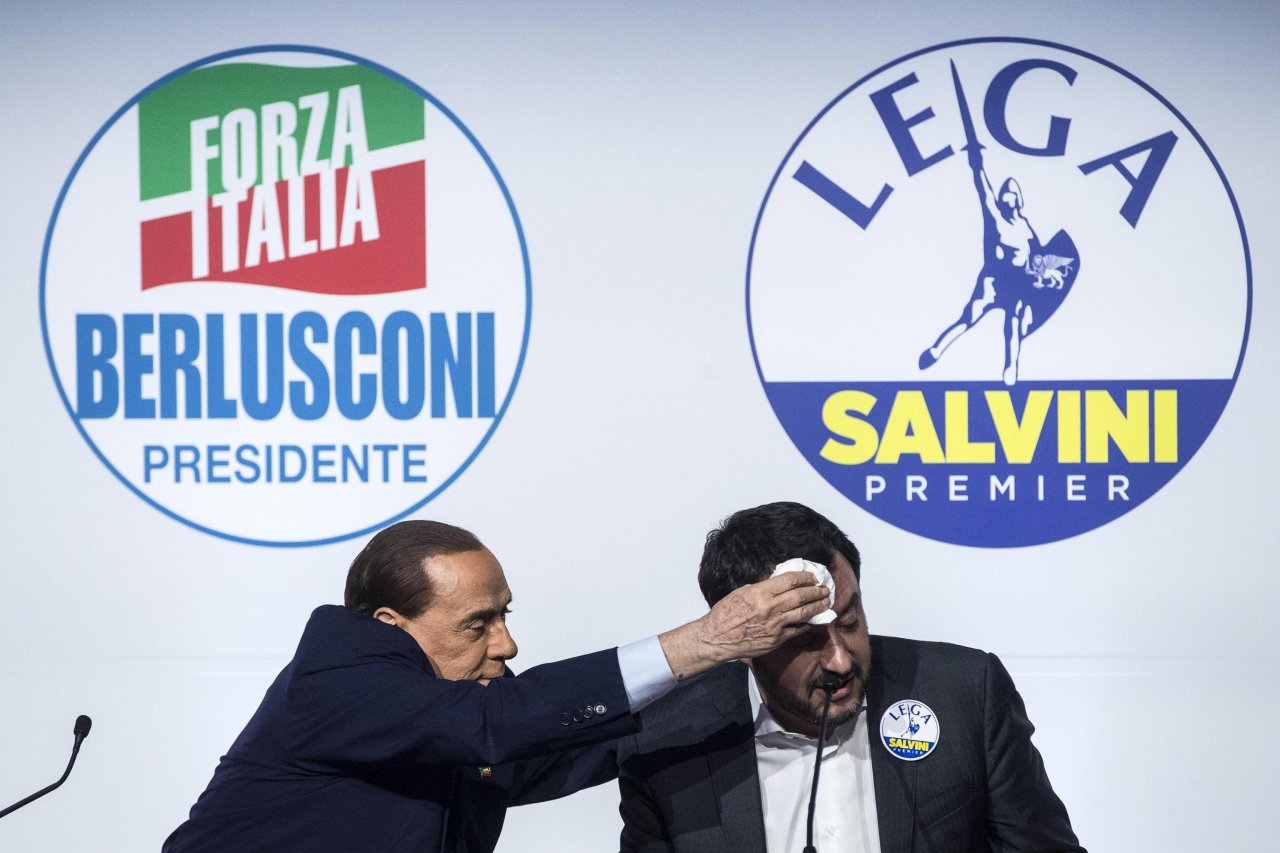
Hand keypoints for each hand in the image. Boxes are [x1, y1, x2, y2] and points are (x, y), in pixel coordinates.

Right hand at [657, 572, 830, 679]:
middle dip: (815, 590)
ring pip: (804, 613)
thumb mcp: (741, 592)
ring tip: (826, 601)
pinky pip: (798, 629)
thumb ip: (761, 587)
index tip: (812, 576)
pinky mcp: (777, 639)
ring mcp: (775, 625)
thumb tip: (778, 583)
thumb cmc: (725, 613)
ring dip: (818, 606)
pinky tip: (814, 619)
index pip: (790, 580)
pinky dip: (808, 623)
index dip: (805, 577)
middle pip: (801, 596)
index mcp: (760, 592)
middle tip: (824, 588)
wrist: (717, 638)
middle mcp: (770, 607)